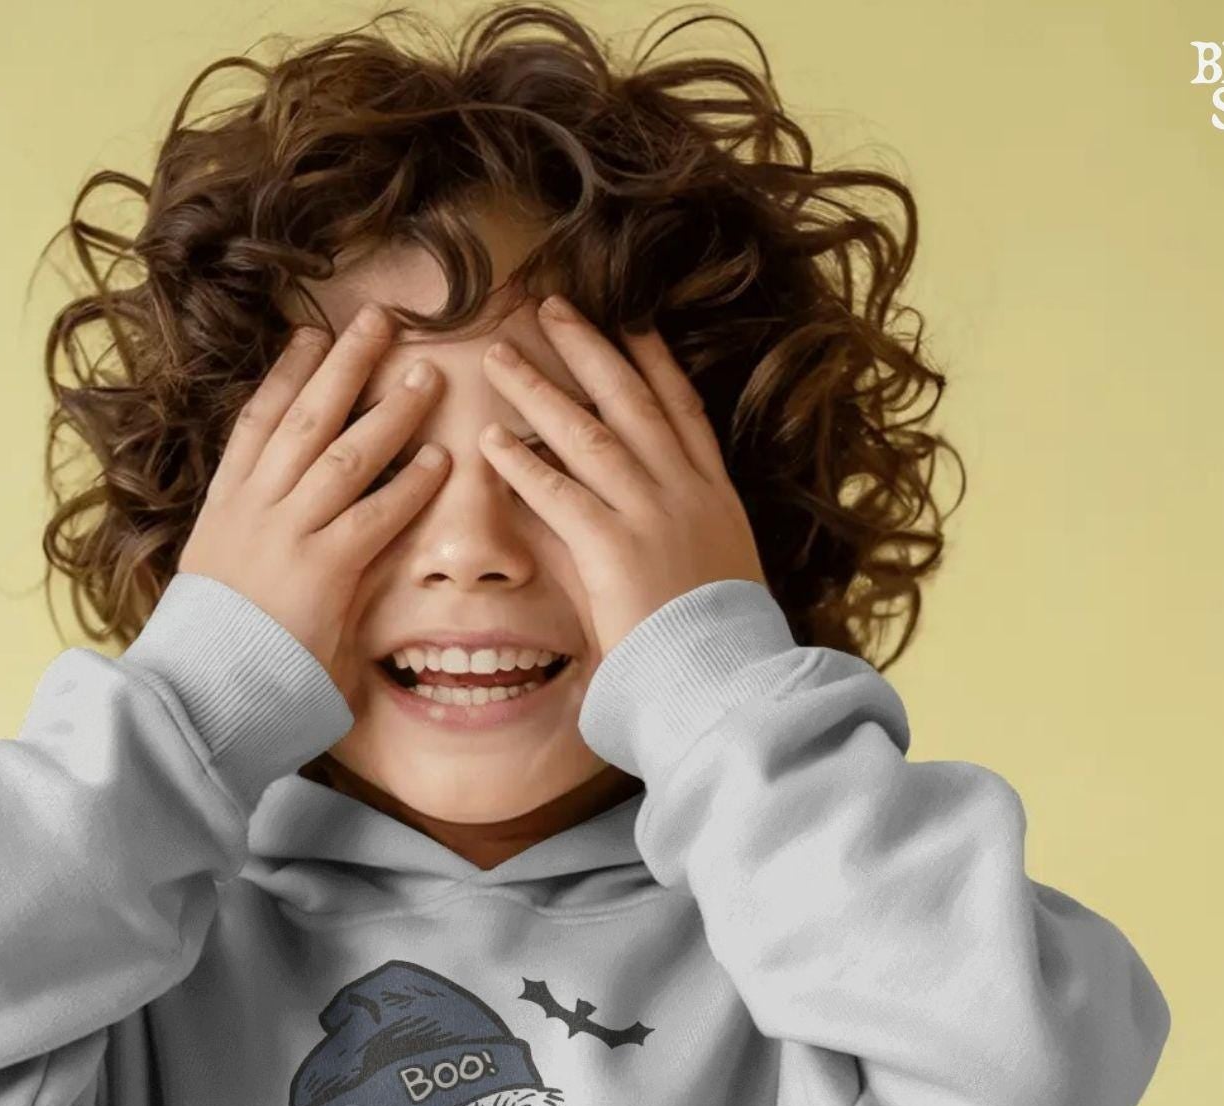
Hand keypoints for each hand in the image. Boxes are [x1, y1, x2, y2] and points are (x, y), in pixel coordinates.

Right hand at [178, 303, 448, 704]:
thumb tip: (283, 527)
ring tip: (426, 375)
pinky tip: (440, 461)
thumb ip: (256, 542)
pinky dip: (409, 487)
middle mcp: (256, 508)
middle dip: (345, 363)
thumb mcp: (219, 577)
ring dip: (390, 412)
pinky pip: (373, 516)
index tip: (310, 335)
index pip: (258, 421)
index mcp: (226, 504)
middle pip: (306, 417)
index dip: (286, 373)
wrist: (197, 689)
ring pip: (344, 454)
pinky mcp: (321, 571)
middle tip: (379, 320)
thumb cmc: (215, 646)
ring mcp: (288, 535)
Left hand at [478, 298, 766, 657]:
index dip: (655, 361)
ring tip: (501, 357)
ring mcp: (651, 516)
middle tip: (551, 309)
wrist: (733, 678)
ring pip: (589, 434)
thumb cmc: (721, 643)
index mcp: (715, 496)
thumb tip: (656, 529)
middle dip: (589, 349)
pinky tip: (490, 441)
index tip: (632, 321)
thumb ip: (686, 538)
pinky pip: (559, 494)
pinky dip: (522, 465)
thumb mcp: (719, 571)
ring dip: (540, 391)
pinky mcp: (616, 548)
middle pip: (632, 401)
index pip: (683, 411)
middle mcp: (685, 493)